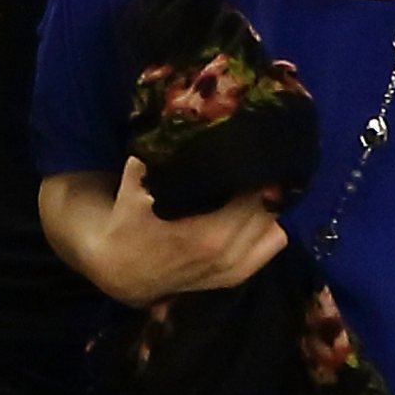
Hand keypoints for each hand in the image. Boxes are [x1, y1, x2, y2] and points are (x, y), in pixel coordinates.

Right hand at [80, 157, 289, 303]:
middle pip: (268, 206)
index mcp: (209, 232)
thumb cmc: (129, 222)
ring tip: (254, 185)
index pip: (255, 190)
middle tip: (254, 160)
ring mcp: (234, 268)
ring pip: (274, 226)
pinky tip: (252, 213)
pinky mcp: (236, 277)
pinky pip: (273, 244)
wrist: (121, 272)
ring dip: (268, 204)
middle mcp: (228, 252)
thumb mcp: (139, 182)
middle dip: (264, 181)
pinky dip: (267, 227)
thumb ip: (162, 153)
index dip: (254, 165)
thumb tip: (183, 117)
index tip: (249, 145)